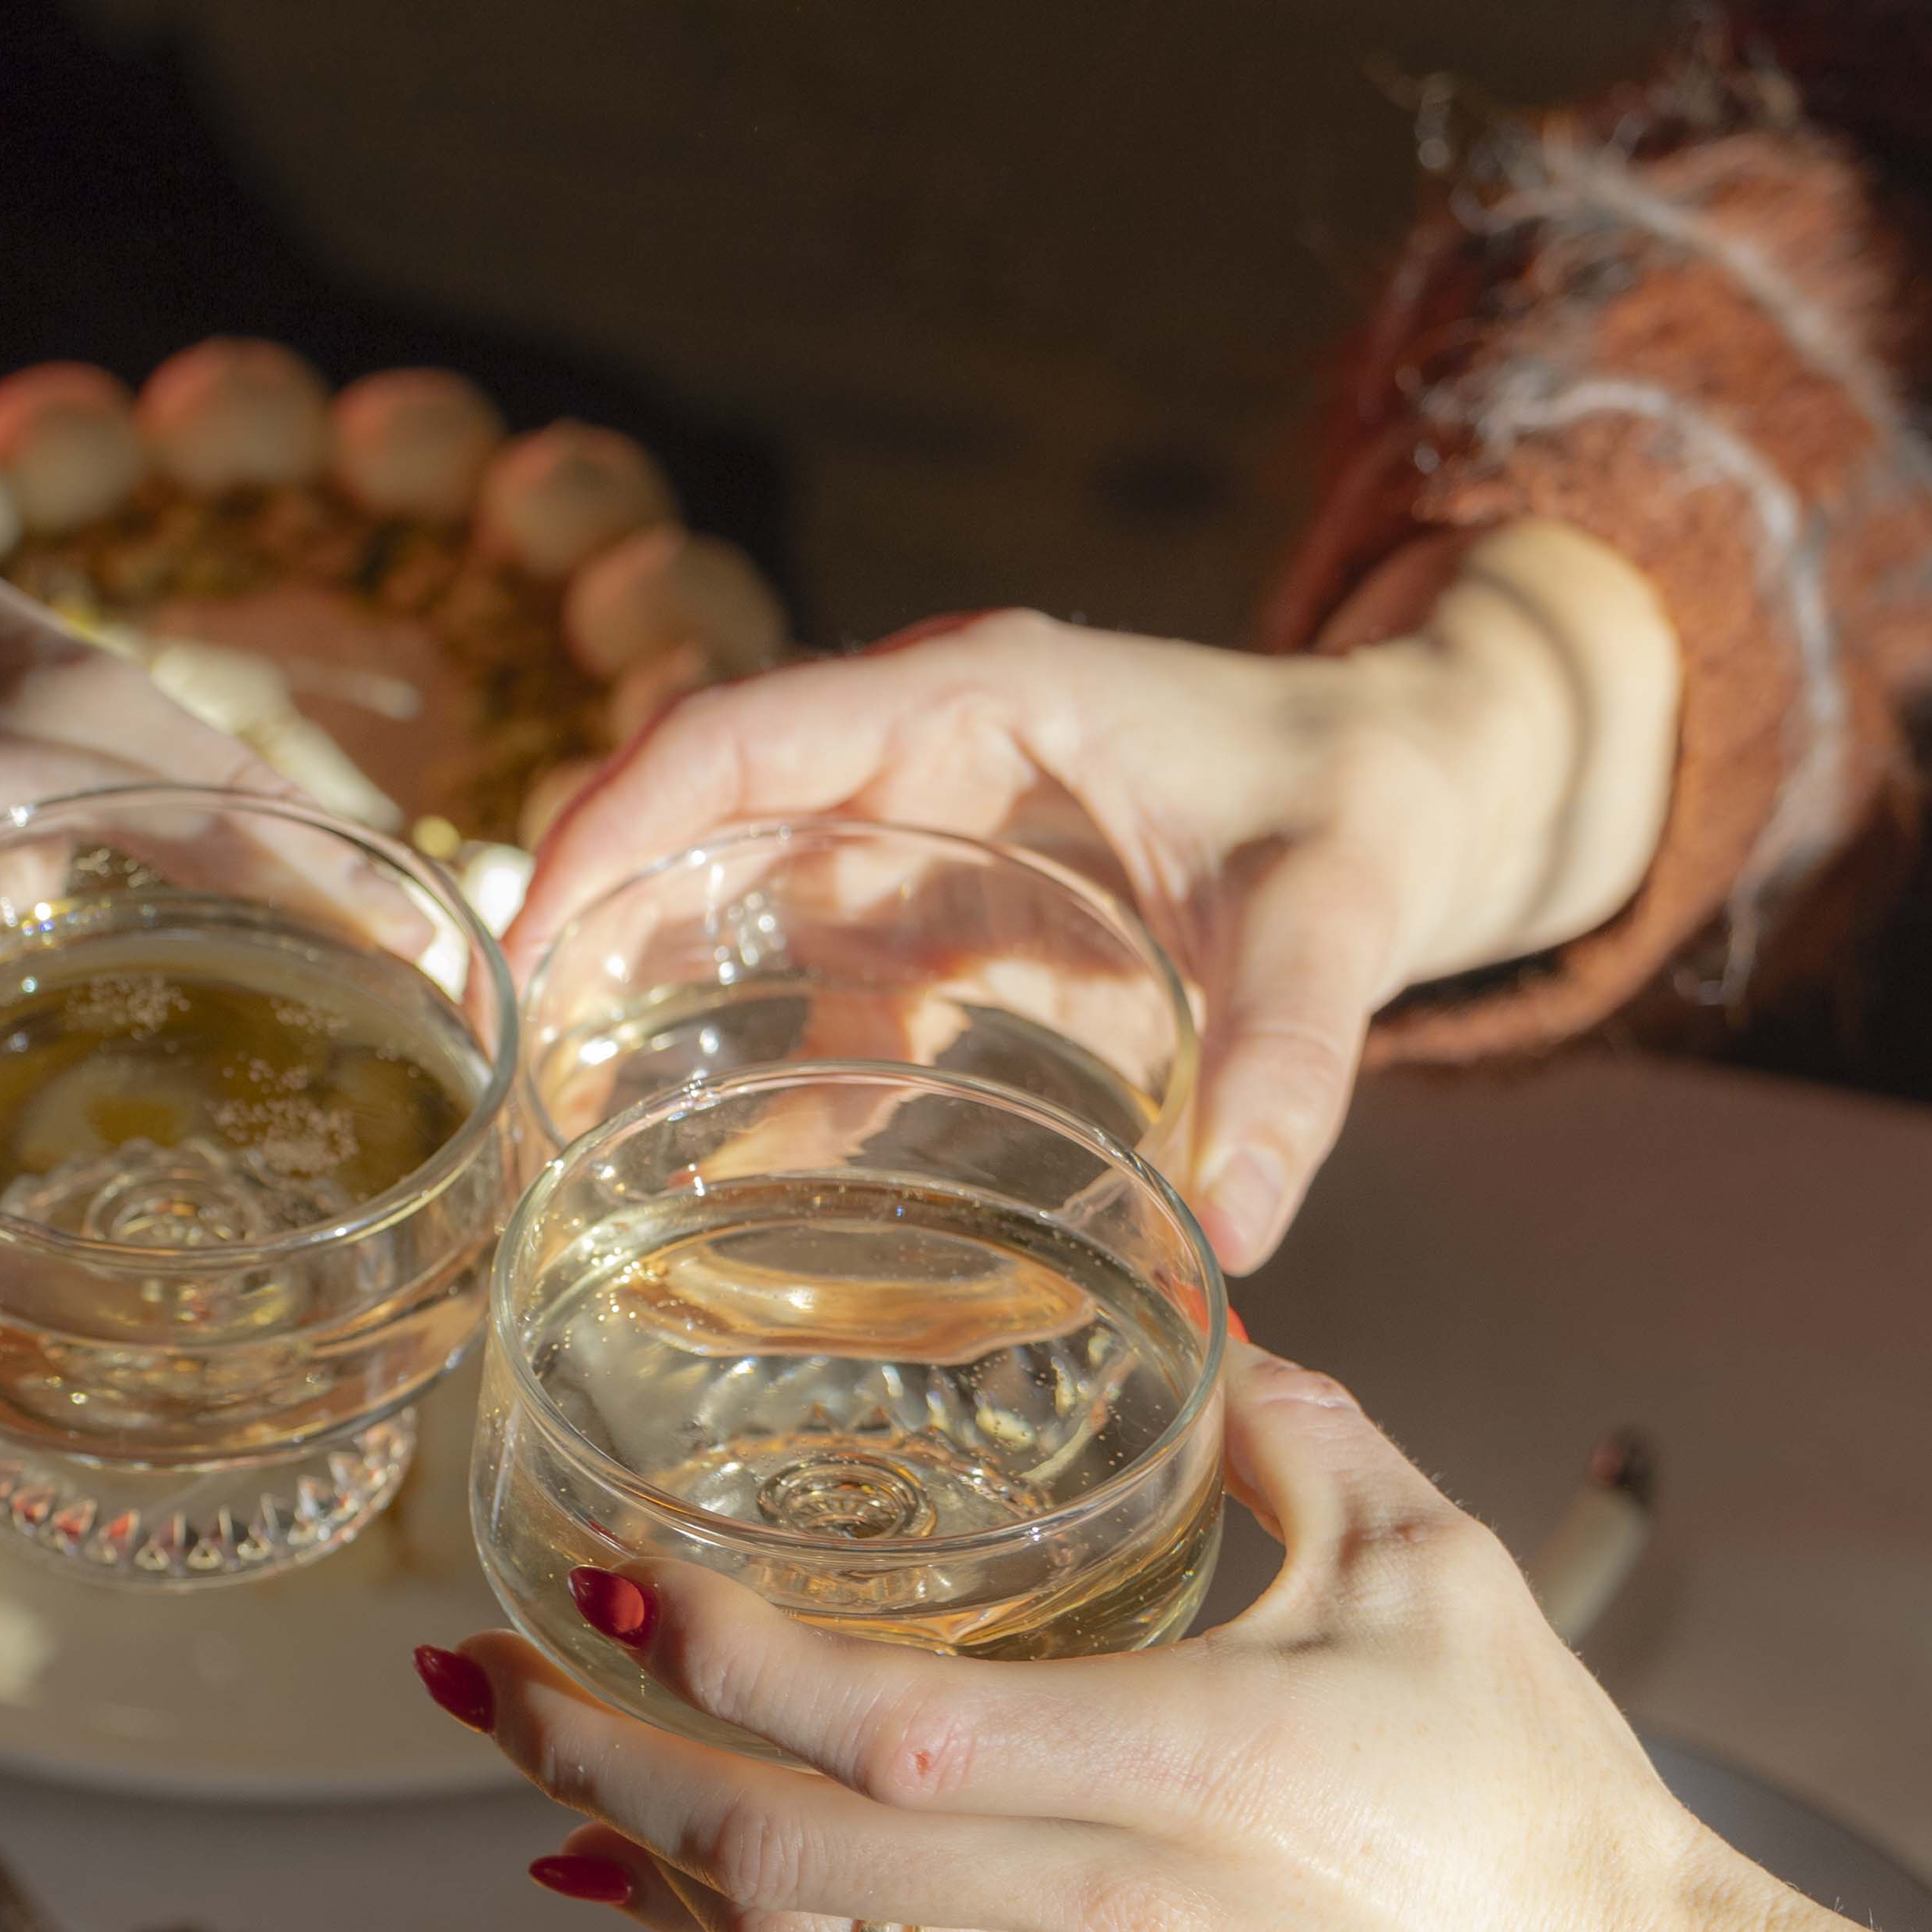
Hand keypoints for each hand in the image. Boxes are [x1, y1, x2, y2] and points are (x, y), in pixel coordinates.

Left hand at [426, 1348, 1930, 1931]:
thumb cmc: (1545, 1802)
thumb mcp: (1439, 1571)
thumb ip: (1304, 1441)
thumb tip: (1212, 1335)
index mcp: (1181, 1764)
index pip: (880, 1724)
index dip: (719, 1661)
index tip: (607, 1578)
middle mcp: (1098, 1898)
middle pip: (774, 1863)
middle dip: (594, 1768)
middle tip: (468, 1682)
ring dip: (641, 1860)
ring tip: (524, 1775)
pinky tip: (665, 1881)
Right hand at [510, 531, 1682, 1269]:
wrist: (1424, 789)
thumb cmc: (1371, 807)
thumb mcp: (1340, 920)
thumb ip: (1288, 1061)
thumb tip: (1235, 1229)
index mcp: (974, 702)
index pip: (738, 737)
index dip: (615, 821)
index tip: (529, 928)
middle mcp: (916, 763)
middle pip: (698, 832)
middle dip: (592, 943)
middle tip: (507, 1082)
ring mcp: (921, 850)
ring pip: (741, 929)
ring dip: (656, 1027)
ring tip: (564, 1155)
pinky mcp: (948, 937)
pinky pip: (823, 1011)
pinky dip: (767, 1096)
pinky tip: (713, 1201)